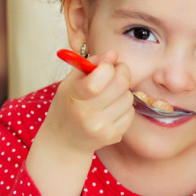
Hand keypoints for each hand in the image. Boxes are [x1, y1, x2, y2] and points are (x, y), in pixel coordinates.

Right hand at [26, 51, 133, 195]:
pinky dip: (124, 107)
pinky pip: (131, 112)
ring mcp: (102, 127)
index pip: (100, 77)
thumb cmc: (68, 106)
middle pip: (121, 84)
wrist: (65, 140)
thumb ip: (90, 65)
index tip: (105, 64)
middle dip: (122, 72)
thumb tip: (113, 55)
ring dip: (123, 92)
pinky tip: (111, 109)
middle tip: (116, 72)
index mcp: (74, 96)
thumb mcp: (71, 82)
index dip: (108, 66)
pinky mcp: (114, 136)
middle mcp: (88, 114)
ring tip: (109, 95)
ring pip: (128, 97)